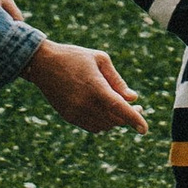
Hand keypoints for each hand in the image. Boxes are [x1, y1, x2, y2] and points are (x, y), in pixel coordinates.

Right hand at [27, 39, 146, 133]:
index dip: (135, 120)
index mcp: (96, 88)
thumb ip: (117, 80)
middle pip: (115, 120)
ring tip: (121, 107)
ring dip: (115, 120)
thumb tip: (132, 98)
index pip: (120, 109)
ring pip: (104, 126)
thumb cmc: (74, 57)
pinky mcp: (69, 116)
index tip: (145, 129)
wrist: (42, 64)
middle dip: (129, 117)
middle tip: (137, 107)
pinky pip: (92, 127)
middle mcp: (86, 104)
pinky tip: (105, 111)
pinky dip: (103, 123)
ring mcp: (76, 112)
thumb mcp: (100, 59)